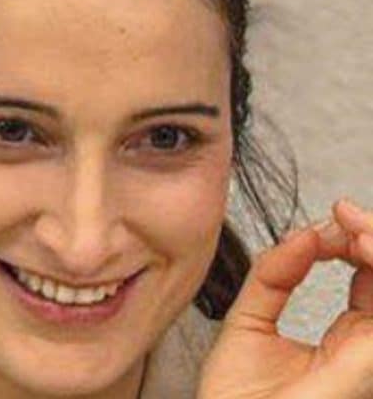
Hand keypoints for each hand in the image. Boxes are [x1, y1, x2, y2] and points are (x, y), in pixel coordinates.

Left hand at [198, 199, 372, 398]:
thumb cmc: (236, 396)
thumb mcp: (249, 320)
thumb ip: (275, 276)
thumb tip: (304, 232)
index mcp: (347, 338)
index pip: (372, 278)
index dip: (358, 240)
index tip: (331, 216)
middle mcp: (366, 345)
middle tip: (344, 214)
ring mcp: (368, 355)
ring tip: (353, 229)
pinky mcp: (365, 363)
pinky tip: (361, 246)